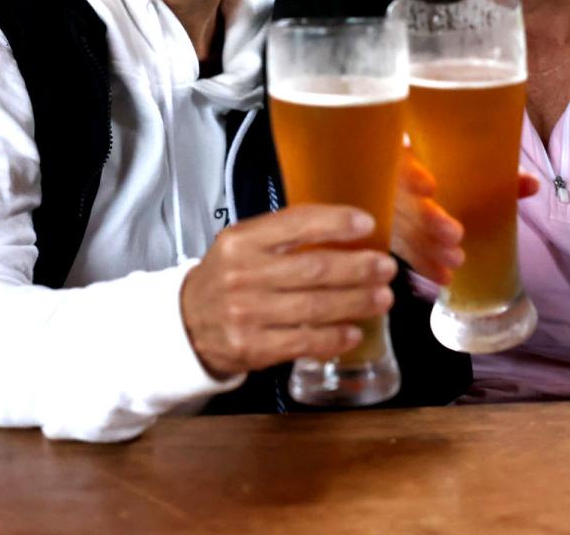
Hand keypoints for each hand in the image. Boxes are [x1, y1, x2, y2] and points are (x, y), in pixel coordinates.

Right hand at [180, 205, 396, 378]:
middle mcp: (242, 274)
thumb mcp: (242, 245)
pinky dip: (333, 338)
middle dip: (357, 268)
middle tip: (385, 267)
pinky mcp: (252, 347)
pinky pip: (303, 342)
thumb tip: (346, 231)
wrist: (185, 323)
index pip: (295, 224)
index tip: (366, 224)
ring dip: (355, 302)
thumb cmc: (226, 279)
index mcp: (241, 240)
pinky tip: (354, 332)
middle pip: (313, 269)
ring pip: (314, 307)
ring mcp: (246, 313)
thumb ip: (283, 237)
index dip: (335, 223)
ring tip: (382, 298)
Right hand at [392, 151, 540, 284]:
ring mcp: (388, 211)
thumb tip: (532, 184)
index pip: (401, 162)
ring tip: (457, 261)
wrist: (428, 180)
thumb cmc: (451, 170)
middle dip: (426, 220)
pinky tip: (444, 279)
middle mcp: (393, 183)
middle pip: (400, 202)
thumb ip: (499, 176)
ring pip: (401, 231)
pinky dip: (424, 266)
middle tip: (456, 235)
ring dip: (427, 249)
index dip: (410, 174)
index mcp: (409, 156)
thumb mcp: (473, 170)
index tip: (429, 187)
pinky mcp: (391, 235)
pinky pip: (404, 252)